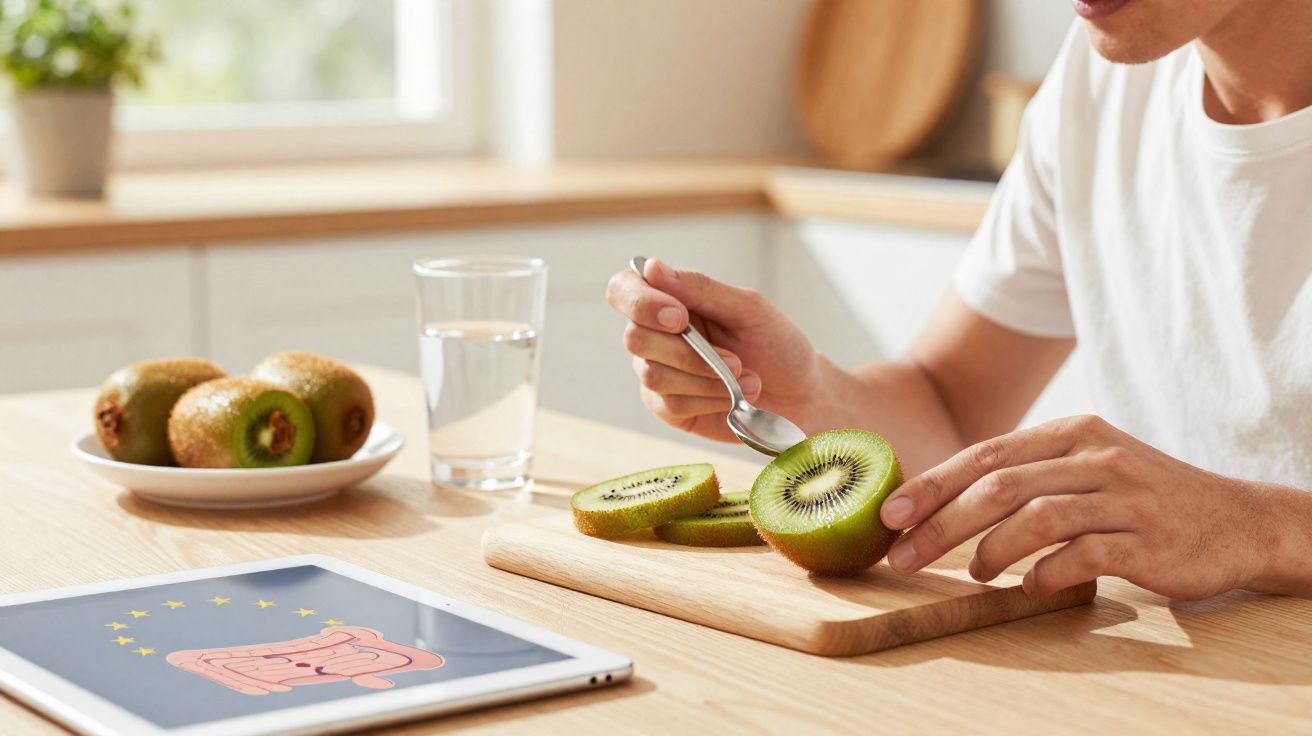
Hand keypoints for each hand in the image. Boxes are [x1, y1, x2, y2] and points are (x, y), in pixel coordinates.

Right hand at [606, 259, 824, 441]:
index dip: (639, 301)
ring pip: (654, 374)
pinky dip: (710, 399)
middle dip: (686, 351)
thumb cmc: (777, 345)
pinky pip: (672, 404)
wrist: (801, 396)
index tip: (680, 317)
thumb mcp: (749, 308)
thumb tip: (651, 267)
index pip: (623, 290)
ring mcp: (660, 374)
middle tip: (734, 358)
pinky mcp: (670, 410)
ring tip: (747, 378)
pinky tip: (736, 397)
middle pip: (634, 337)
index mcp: (671, 301)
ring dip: (706, 378)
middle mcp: (657, 336)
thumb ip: (700, 288)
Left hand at [878, 415, 1280, 599]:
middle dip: (940, 523)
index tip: (890, 514)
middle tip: (903, 555)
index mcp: (1071, 433)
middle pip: (997, 486)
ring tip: (973, 573)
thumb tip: (944, 496)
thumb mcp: (1087, 465)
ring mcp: (1123, 498)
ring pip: (1034, 517)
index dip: (932, 485)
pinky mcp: (1146, 541)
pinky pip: (1080, 557)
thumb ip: (1027, 473)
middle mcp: (1094, 458)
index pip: (984, 454)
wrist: (1238, 521)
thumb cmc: (1143, 497)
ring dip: (989, 550)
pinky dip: (1045, 574)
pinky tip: (1030, 586)